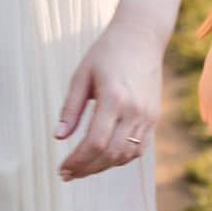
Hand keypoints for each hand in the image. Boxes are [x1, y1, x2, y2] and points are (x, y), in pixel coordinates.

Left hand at [55, 16, 162, 180]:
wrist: (141, 36)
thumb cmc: (107, 52)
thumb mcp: (82, 75)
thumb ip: (71, 108)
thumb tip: (58, 137)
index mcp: (113, 97)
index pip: (95, 143)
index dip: (77, 161)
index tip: (61, 168)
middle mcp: (134, 110)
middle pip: (110, 154)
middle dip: (86, 169)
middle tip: (67, 174)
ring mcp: (147, 115)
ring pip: (125, 155)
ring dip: (102, 167)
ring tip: (82, 168)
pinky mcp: (154, 117)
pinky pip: (138, 148)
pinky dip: (120, 158)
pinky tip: (103, 158)